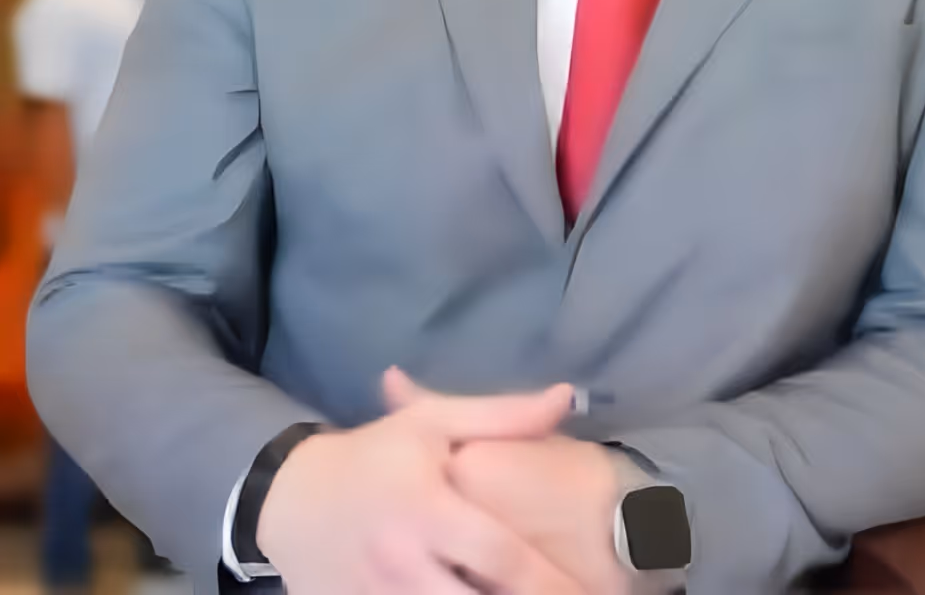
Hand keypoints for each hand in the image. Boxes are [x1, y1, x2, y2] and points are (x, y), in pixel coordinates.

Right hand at [256, 371, 586, 594]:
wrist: (290, 499)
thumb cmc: (376, 455)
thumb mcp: (434, 423)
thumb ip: (504, 416)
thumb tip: (567, 397)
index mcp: (429, 511)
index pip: (501, 557)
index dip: (547, 580)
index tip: (586, 590)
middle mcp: (404, 564)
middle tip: (564, 594)